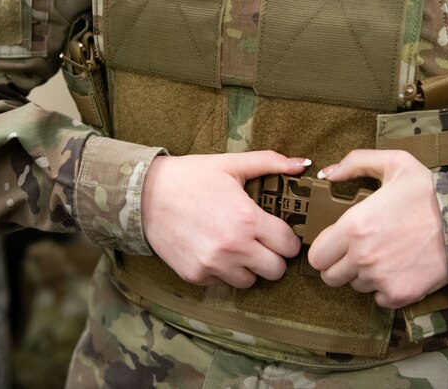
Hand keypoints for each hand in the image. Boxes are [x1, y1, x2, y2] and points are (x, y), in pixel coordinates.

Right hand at [141, 151, 308, 288]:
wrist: (145, 195)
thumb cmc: (191, 176)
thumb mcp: (231, 164)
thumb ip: (270, 163)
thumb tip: (302, 164)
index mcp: (247, 219)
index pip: (289, 246)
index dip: (288, 238)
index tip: (279, 232)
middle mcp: (234, 247)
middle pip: (276, 270)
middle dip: (273, 257)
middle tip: (262, 242)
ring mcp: (214, 265)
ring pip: (251, 281)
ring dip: (249, 267)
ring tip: (238, 247)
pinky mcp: (196, 276)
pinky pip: (222, 283)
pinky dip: (223, 271)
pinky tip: (214, 250)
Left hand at [307, 149, 447, 307]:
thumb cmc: (429, 192)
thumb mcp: (394, 163)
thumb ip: (355, 163)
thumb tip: (325, 173)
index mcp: (353, 227)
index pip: (316, 256)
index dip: (325, 249)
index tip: (338, 242)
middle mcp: (362, 257)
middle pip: (330, 277)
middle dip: (340, 265)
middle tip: (358, 250)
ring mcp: (381, 279)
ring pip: (356, 287)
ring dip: (364, 275)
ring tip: (385, 254)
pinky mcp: (400, 295)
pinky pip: (379, 299)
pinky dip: (385, 288)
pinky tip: (399, 268)